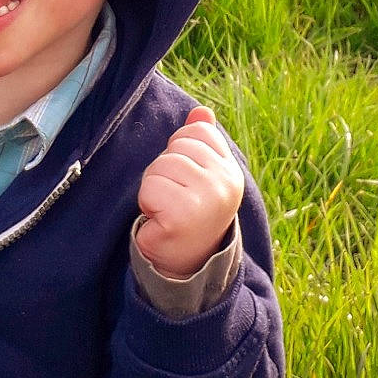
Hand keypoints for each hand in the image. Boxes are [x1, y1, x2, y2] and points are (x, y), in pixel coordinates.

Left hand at [135, 106, 244, 278]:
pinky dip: (147, 204)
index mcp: (230, 170)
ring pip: (160, 166)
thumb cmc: (188, 215)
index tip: (185, 181)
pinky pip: (150, 188)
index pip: (197, 132)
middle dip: (164, 173)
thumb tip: (200, 111)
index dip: (180, 152)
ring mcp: (208, 198)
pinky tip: (160, 220)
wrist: (185, 265)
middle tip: (174, 200)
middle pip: (175, 148)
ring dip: (153, 188)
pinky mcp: (184, 214)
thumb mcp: (199, 176)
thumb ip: (200, 143)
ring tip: (166, 209)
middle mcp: (226, 182)